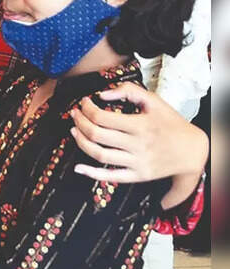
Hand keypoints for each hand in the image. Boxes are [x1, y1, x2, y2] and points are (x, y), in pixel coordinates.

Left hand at [70, 82, 207, 182]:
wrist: (193, 150)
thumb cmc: (172, 123)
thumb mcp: (155, 101)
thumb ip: (129, 91)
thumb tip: (102, 93)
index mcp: (141, 125)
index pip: (102, 118)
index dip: (87, 109)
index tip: (83, 103)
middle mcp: (138, 145)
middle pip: (96, 135)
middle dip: (79, 122)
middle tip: (74, 115)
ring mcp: (137, 162)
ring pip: (99, 155)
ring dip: (80, 143)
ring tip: (75, 131)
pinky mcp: (138, 175)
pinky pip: (110, 177)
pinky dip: (91, 173)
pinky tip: (78, 167)